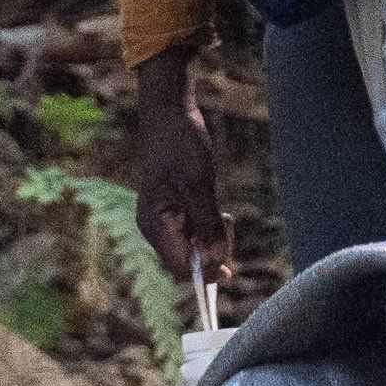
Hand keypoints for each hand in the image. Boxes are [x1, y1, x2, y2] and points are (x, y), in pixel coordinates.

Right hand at [131, 58, 230, 277]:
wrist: (168, 112)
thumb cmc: (178, 144)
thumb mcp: (198, 184)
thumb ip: (207, 225)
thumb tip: (218, 260)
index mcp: (154, 224)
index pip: (180, 267)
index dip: (205, 273)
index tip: (231, 268)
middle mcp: (155, 227)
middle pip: (187, 261)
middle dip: (212, 254)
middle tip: (228, 224)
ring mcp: (164, 219)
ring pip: (193, 247)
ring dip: (213, 239)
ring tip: (224, 213)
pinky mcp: (174, 209)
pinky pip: (194, 232)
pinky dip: (209, 228)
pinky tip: (218, 211)